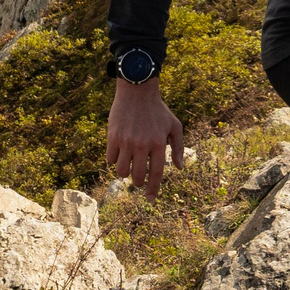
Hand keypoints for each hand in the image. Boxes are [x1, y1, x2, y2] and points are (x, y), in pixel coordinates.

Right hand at [104, 77, 186, 196]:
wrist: (137, 91)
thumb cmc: (158, 110)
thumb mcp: (175, 126)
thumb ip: (179, 147)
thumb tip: (179, 168)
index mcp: (158, 144)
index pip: (156, 173)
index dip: (153, 189)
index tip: (150, 199)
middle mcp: (142, 145)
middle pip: (137, 176)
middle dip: (138, 182)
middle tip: (138, 179)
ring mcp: (126, 141)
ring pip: (121, 171)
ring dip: (124, 173)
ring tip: (128, 166)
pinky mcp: (113, 137)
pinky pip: (110, 160)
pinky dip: (114, 161)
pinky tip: (119, 154)